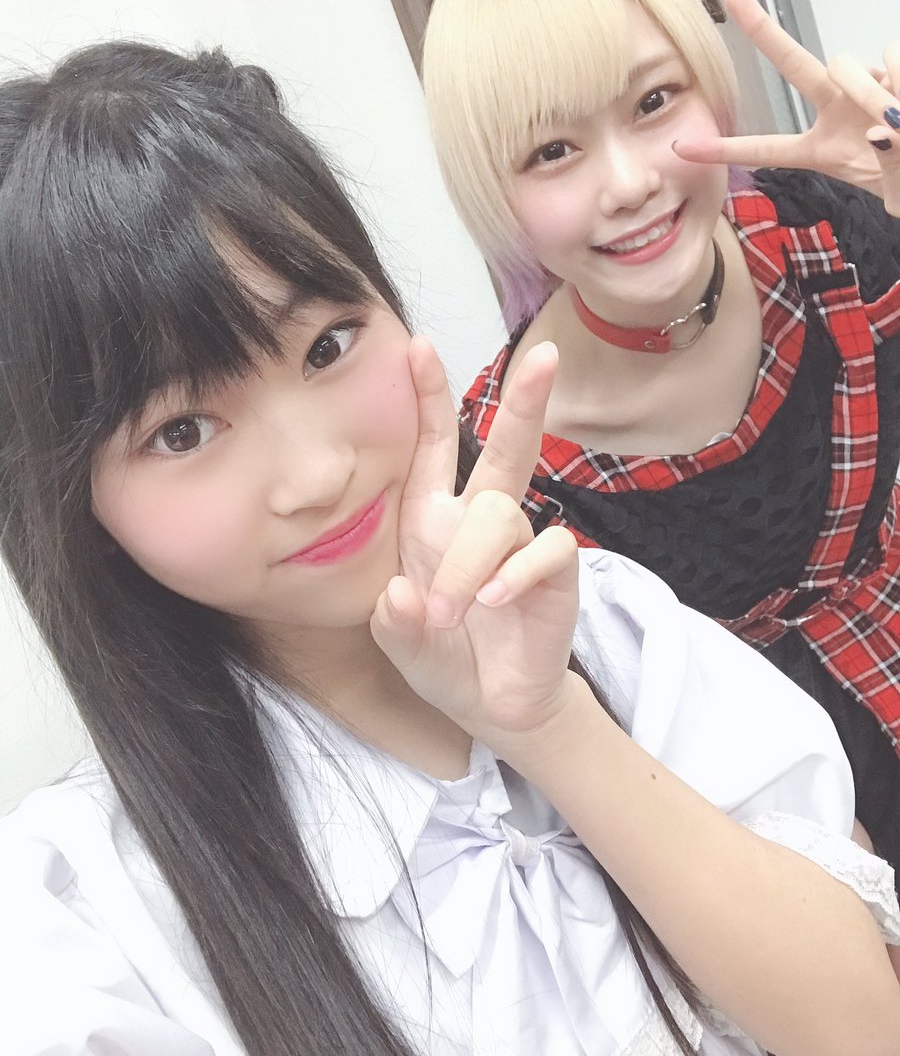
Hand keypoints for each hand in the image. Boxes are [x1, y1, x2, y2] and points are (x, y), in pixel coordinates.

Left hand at [370, 336, 580, 752]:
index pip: (433, 450)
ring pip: (502, 515)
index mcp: (433, 523)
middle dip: (525, 403)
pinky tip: (496, 603)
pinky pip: (546, 550)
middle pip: (506, 449)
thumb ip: (394, 623)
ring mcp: (521, 545)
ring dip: (472, 562)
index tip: (418, 347)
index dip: (428, 400)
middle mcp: (479, 523)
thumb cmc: (444, 661)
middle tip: (546, 356)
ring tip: (454, 611)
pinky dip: (517, 574)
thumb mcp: (402, 645)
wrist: (493, 708)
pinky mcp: (555, 574)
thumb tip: (403, 594)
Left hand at [675, 0, 899, 215]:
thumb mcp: (896, 192)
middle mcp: (835, 111)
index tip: (683, 148)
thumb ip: (889, 165)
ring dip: (870, 90)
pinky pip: (890, 53)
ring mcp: (863, 85)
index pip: (767, 148)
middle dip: (763, 32)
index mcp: (822, 151)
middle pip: (795, 64)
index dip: (725, 150)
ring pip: (846, 64)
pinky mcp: (892, 65)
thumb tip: (882, 128)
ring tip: (897, 116)